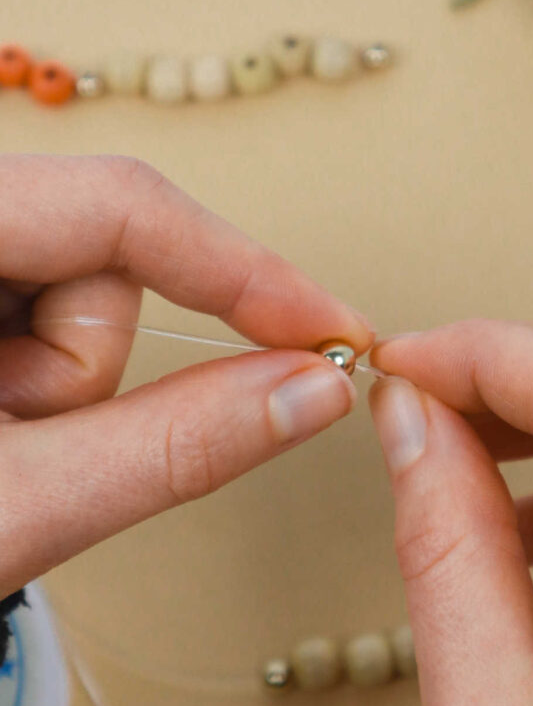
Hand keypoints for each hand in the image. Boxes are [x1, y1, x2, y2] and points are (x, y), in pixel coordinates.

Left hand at [0, 154, 370, 595]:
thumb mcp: (22, 502)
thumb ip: (175, 444)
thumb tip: (318, 391)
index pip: (123, 204)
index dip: (243, 270)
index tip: (329, 330)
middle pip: (102, 249)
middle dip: (88, 362)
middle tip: (26, 438)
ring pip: (78, 280)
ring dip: (60, 376)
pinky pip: (47, 296)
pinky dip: (41, 367)